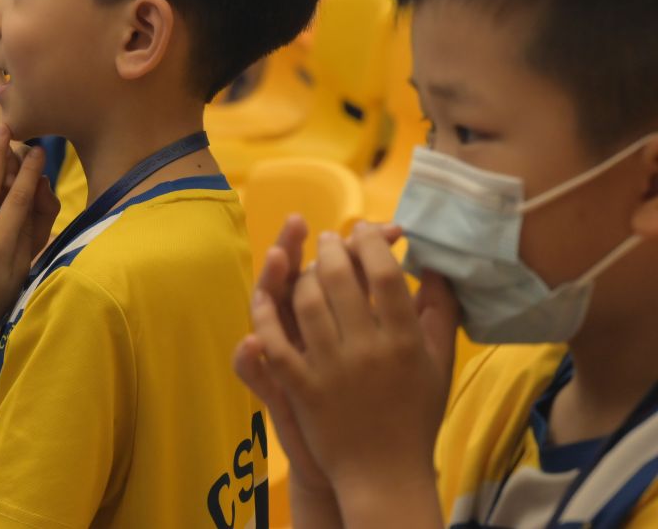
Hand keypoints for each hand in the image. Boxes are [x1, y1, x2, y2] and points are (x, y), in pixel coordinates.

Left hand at [247, 222, 458, 497]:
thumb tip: (438, 265)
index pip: (385, 276)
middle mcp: (368, 350)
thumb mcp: (439, 365)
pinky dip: (266, 316)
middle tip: (331, 236)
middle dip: (333, 249)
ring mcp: (331, 368)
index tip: (366, 229)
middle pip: (342, 280)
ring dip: (303, 274)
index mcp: (405, 342)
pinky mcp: (302, 388)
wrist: (386, 474)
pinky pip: (277, 344)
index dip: (372, 244)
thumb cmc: (416, 416)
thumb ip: (441, 313)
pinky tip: (264, 295)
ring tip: (306, 260)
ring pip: (308, 303)